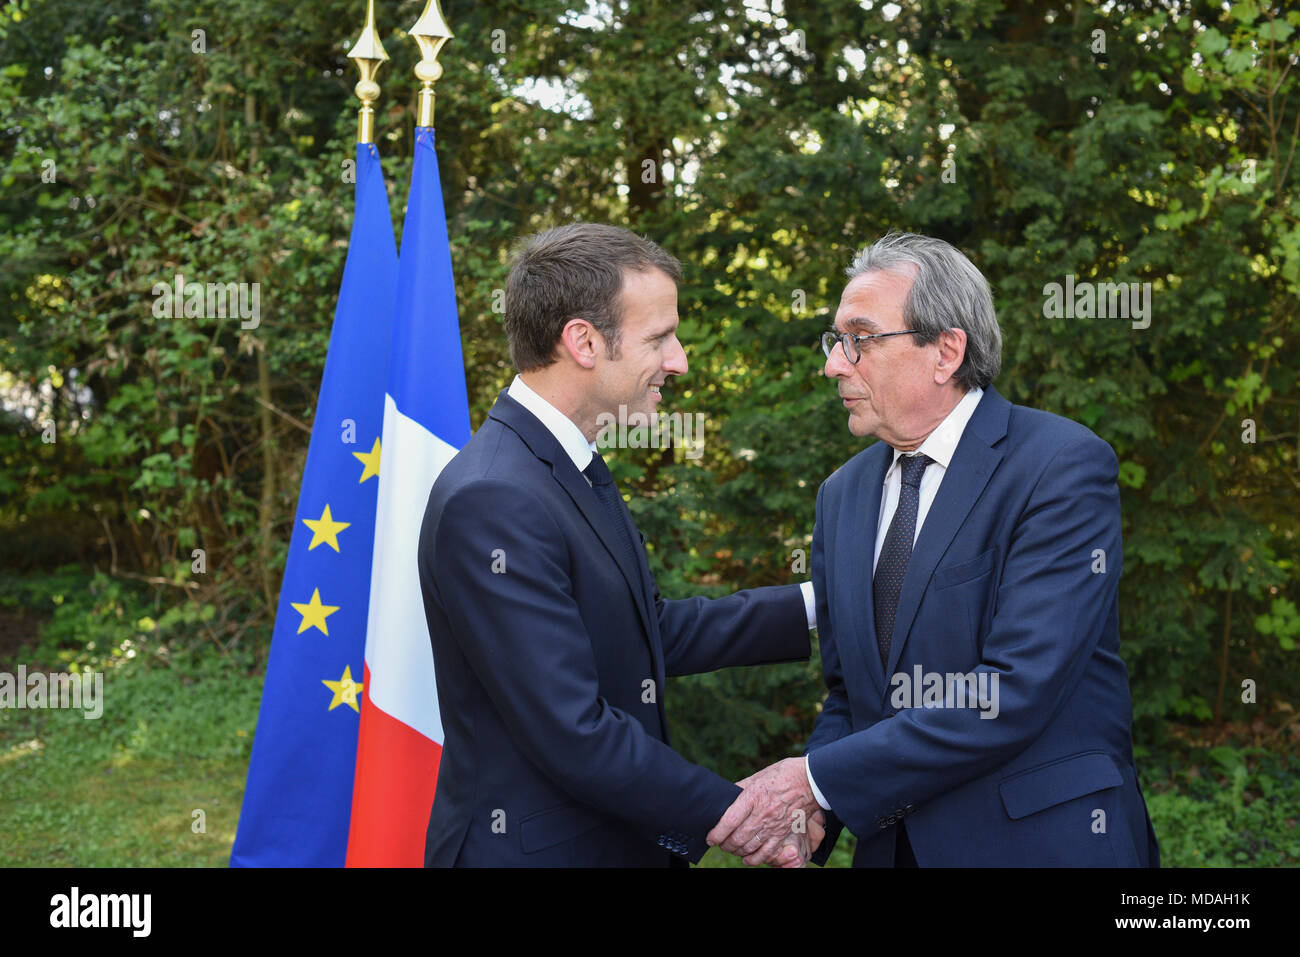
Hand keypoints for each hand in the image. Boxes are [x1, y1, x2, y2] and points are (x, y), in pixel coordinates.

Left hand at [708, 757, 823, 865]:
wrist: (811, 780)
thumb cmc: (783, 774)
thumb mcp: (758, 776)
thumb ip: (741, 788)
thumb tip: (725, 797)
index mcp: (753, 797)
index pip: (729, 821)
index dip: (716, 833)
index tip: (710, 837)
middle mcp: (762, 814)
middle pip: (737, 838)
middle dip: (724, 844)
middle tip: (719, 843)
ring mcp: (774, 826)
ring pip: (749, 847)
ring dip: (736, 851)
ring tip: (731, 848)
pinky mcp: (784, 834)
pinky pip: (766, 853)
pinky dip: (754, 859)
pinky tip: (747, 858)